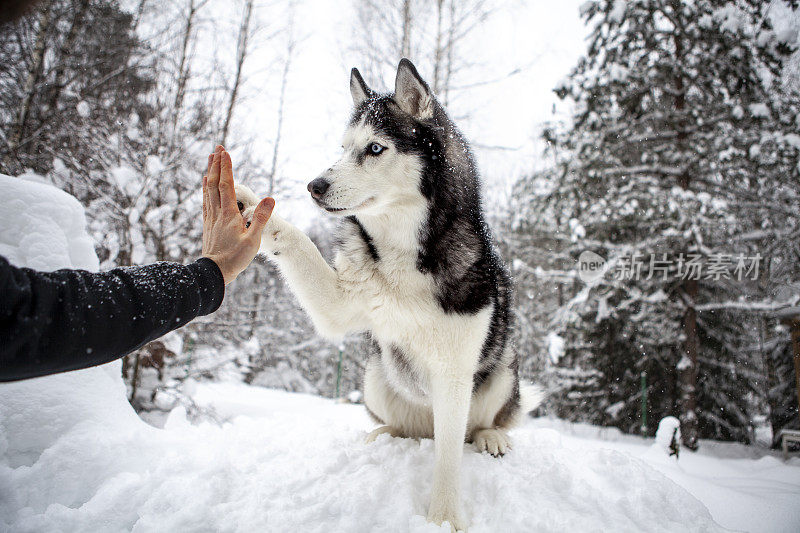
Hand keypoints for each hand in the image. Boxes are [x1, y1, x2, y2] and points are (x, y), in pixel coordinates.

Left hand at [202, 145, 273, 284]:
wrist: (214, 273)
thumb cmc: (235, 258)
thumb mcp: (253, 240)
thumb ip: (261, 219)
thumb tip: (270, 199)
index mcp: (229, 214)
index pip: (226, 185)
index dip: (226, 168)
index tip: (225, 152)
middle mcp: (217, 213)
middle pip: (214, 183)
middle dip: (216, 164)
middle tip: (217, 148)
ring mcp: (211, 218)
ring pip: (208, 190)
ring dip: (209, 173)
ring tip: (210, 160)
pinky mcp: (209, 224)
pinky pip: (206, 201)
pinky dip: (205, 188)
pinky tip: (205, 185)